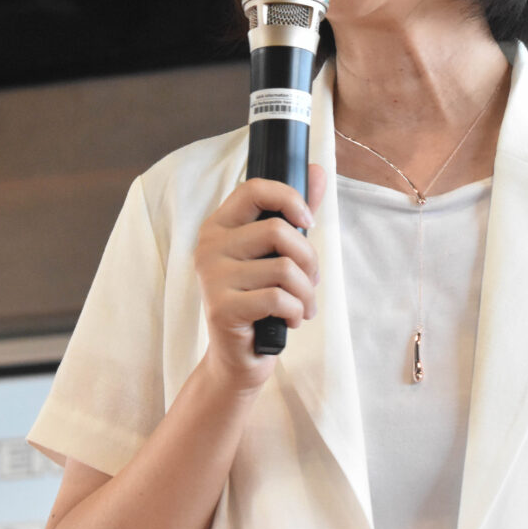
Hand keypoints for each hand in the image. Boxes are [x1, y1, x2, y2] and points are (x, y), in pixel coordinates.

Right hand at [193, 164, 325, 391]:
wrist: (238, 358)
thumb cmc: (260, 301)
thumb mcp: (277, 254)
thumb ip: (295, 214)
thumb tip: (318, 170)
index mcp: (220, 226)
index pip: (254, 189)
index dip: (290, 198)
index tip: (307, 221)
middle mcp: (209, 246)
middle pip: (278, 230)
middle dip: (309, 259)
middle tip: (311, 280)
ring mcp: (212, 277)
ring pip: (284, 268)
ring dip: (307, 292)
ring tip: (303, 305)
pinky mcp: (221, 308)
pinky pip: (278, 298)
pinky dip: (296, 311)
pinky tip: (291, 319)